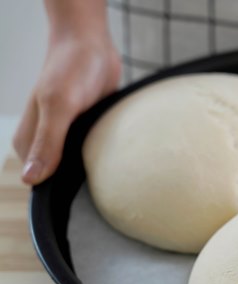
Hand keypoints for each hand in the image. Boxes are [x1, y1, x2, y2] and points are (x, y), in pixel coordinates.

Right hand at [13, 34, 120, 184]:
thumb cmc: (71, 68)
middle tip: (105, 184)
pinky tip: (118, 158)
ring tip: (114, 173)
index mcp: (28, 141)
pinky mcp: (87, 130)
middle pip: (63, 176)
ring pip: (81, 165)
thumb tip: (30, 179)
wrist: (92, 44)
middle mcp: (45, 141)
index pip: (40, 181)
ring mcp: (67, 136)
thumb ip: (48, 142)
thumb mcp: (59, 105)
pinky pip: (96, 152)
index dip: (60, 190)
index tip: (82, 194)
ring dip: (96, 169)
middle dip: (82, 182)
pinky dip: (106, 155)